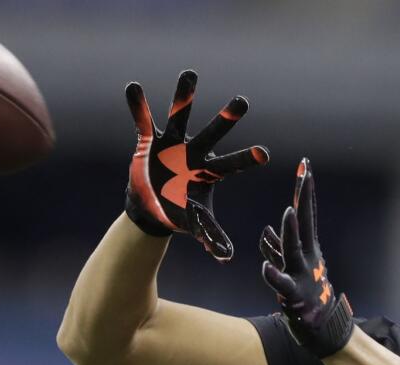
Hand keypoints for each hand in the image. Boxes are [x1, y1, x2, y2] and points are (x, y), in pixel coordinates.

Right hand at [125, 70, 268, 261]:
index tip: (266, 154)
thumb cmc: (180, 212)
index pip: (233, 164)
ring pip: (181, 116)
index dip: (248, 160)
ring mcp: (173, 143)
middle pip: (214, 132)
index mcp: (210, 171)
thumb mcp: (196, 224)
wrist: (151, 208)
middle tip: (244, 101)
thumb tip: (227, 257)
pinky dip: (137, 106)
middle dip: (227, 118)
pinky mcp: (150, 140)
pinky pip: (143, 120)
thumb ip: (211, 235)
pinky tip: (133, 88)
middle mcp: (195, 152)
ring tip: (190, 73)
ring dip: (184, 97)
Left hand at [260, 159, 354, 356]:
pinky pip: (281, 283)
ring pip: (293, 249)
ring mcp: (301, 273)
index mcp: (307, 248)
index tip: (304, 166)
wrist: (322, 326)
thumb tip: (266, 231)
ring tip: (286, 212)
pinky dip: (273, 274)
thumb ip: (278, 248)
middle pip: (305, 222)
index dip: (304, 190)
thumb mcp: (293, 266)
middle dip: (304, 197)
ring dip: (290, 231)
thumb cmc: (306, 294)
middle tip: (305, 173)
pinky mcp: (292, 293)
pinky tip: (264, 267)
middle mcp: (307, 256)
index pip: (305, 213)